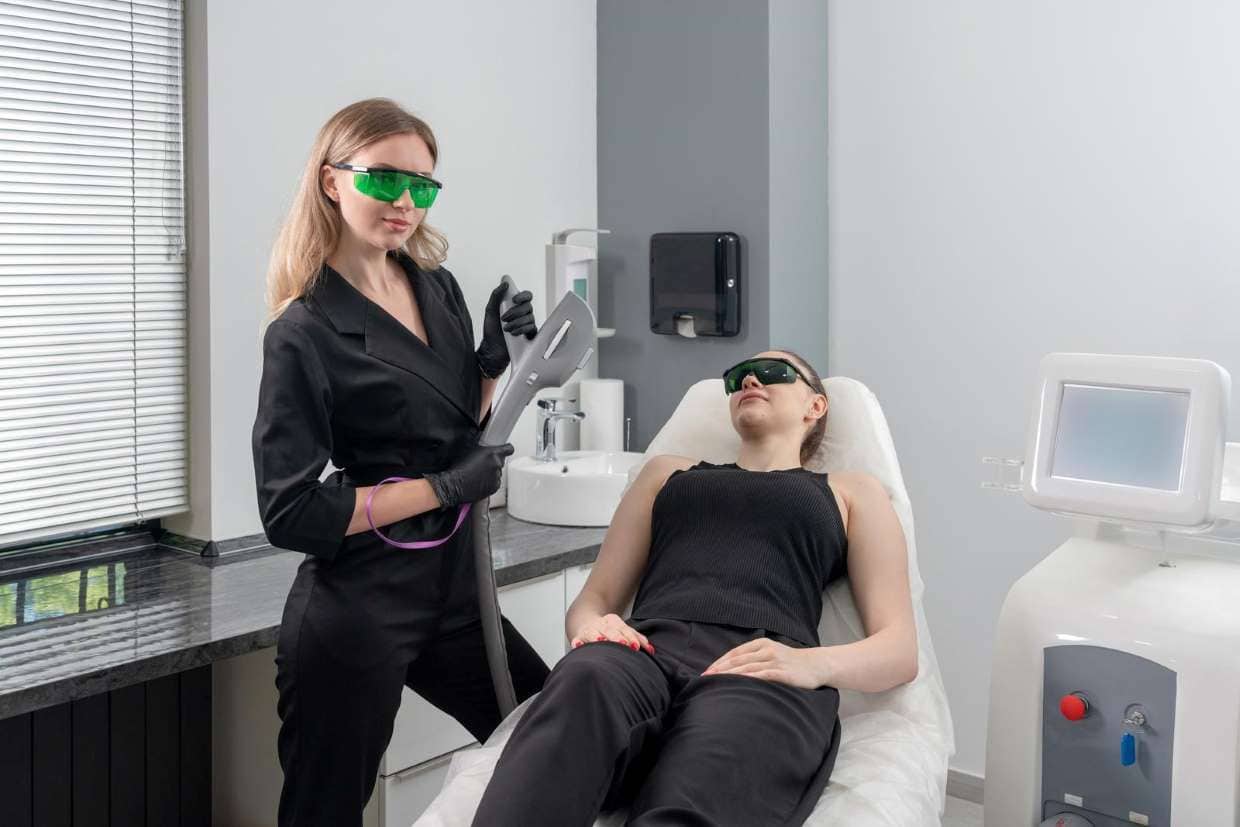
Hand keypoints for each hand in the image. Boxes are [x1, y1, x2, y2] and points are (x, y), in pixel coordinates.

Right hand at [424, 442, 514, 507]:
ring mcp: (496, 478)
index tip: (504, 450)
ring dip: (491, 472)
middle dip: (494, 461)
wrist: (454, 485)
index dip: (506, 449)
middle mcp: (497, 465)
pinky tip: (479, 481)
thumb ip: (481, 447)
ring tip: (478, 474)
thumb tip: (485, 445)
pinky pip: (495, 482)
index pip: (509, 449)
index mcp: (493, 454)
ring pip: (498, 472)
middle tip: (483, 463)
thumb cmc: (458, 468)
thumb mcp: (468, 449)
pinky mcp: (494, 488)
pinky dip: (489, 482)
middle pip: (501, 461)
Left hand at [477, 279, 536, 377]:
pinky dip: (521, 330)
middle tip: (504, 318)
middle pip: (528, 306)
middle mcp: (523, 314)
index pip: (526, 296)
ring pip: (530, 318)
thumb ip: (496, 295)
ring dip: (516, 322)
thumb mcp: (490, 310)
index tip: (514, 300)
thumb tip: (505, 283)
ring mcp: (527, 324)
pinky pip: (532, 328)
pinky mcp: (530, 335)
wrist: (492, 349)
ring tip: (506, 329)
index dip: (523, 296)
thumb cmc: (491, 330)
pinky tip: (513, 334)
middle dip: (516, 312)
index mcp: (515, 306)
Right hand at [569, 613, 654, 654]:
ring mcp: (589, 630)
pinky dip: (577, 643)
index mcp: (613, 621)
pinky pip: (577, 640)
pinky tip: (578, 645)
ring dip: (596, 637)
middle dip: (617, 637)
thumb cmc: (608, 630)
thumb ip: (636, 639)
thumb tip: (651, 650)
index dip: (631, 637)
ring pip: (593, 633)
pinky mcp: (578, 637)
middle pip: (610, 630)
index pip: (624, 629)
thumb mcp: (622, 631)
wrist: (584, 621)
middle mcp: (601, 624)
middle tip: (624, 644)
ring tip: (600, 641)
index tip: (637, 647)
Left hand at [701, 638, 824, 689]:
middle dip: (720, 670)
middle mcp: (766, 650)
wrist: (816, 665)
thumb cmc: (790, 662)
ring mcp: (775, 660)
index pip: (735, 653)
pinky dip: (750, 679)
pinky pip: (764, 675)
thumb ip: (754, 658)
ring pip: (748, 668)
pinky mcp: (783, 672)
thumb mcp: (771, 653)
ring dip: (730, 676)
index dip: (720, 662)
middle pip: (738, 660)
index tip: (707, 672)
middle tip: (705, 679)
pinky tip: (740, 684)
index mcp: (761, 644)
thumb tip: (732, 669)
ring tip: (717, 683)